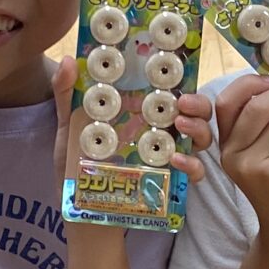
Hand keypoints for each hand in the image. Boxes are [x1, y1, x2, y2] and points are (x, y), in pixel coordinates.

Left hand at [52, 58, 219, 188]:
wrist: (78, 207)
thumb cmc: (75, 162)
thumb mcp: (68, 125)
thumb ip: (67, 93)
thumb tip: (70, 60)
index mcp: (141, 111)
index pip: (170, 89)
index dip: (180, 76)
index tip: (177, 65)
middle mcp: (161, 130)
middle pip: (194, 111)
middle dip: (197, 103)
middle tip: (183, 102)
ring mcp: (169, 156)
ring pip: (201, 137)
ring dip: (198, 129)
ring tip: (181, 125)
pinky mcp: (171, 182)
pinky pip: (194, 172)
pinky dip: (191, 165)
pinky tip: (176, 160)